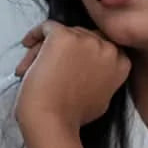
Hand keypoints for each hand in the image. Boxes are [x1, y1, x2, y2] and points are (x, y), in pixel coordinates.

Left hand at [14, 20, 130, 135]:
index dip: (83, 51)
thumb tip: (90, 67)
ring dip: (45, 49)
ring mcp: (86, 39)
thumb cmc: (71, 116)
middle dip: (62, 51)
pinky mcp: (63, 36)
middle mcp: (107, 47)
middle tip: (45, 67)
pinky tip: (27, 44)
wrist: (52, 121)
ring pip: (62, 33)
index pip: (103, 44)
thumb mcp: (102, 97)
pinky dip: (35, 34)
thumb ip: (101, 77)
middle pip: (82, 36)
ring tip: (30, 69)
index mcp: (120, 62)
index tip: (69, 61)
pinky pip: (47, 27)